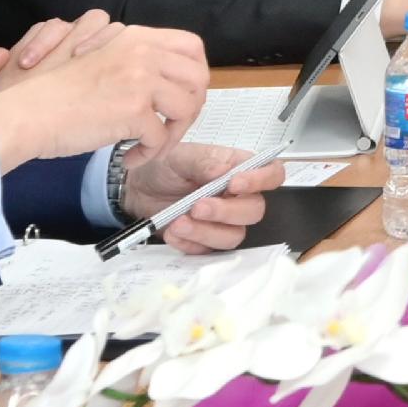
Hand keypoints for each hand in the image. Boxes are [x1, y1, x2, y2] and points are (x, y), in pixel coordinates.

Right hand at [0, 12, 209, 170]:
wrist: (25, 112)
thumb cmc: (52, 93)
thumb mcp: (99, 58)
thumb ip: (132, 59)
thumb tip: (165, 80)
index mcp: (134, 37)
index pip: (191, 46)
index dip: (195, 73)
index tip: (181, 96)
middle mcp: (142, 52)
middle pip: (199, 77)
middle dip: (192, 107)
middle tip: (172, 127)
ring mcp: (140, 79)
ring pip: (187, 108)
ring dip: (174, 134)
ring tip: (151, 146)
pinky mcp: (133, 110)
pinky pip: (161, 137)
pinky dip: (149, 154)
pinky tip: (130, 158)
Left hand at [113, 133, 282, 252]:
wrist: (136, 188)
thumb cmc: (164, 167)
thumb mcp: (180, 155)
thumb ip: (203, 160)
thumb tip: (223, 170)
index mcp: (238, 169)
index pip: (271, 174)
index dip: (262, 181)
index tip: (235, 184)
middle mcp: (237, 197)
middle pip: (254, 210)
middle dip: (226, 211)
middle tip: (198, 206)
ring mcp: (223, 222)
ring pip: (233, 236)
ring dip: (206, 232)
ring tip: (179, 221)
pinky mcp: (205, 241)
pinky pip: (208, 251)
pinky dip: (190, 243)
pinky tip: (173, 232)